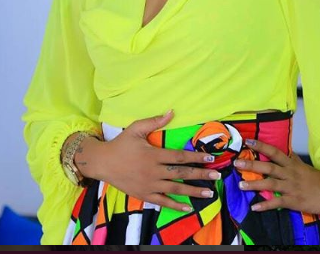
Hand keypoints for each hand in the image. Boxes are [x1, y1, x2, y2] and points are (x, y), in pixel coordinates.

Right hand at [99, 110, 221, 212]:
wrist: (102, 162)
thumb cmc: (121, 144)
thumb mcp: (136, 128)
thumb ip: (155, 121)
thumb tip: (172, 111)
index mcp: (154, 155)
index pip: (180, 157)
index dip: (196, 157)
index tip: (211, 158)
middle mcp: (153, 171)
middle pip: (181, 174)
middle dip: (200, 175)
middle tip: (217, 175)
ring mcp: (149, 185)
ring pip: (175, 189)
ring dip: (193, 192)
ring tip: (209, 193)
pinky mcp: (143, 195)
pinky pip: (162, 202)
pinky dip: (175, 206)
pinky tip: (187, 207)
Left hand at [233, 138, 319, 214]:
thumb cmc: (316, 178)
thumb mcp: (303, 164)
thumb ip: (293, 159)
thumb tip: (287, 151)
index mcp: (291, 164)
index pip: (274, 152)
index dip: (261, 146)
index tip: (248, 142)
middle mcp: (289, 174)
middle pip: (269, 168)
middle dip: (252, 165)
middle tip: (237, 163)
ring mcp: (290, 187)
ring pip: (270, 185)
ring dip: (254, 185)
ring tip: (240, 185)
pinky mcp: (293, 201)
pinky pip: (277, 203)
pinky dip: (266, 205)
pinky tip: (255, 207)